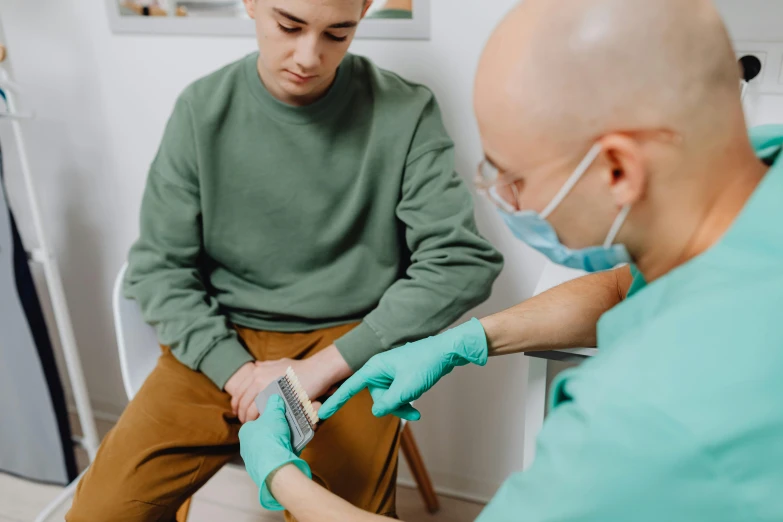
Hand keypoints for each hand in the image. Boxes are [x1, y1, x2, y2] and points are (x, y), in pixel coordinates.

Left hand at [227, 345, 350, 422]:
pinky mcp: (272, 397)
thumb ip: (266, 365)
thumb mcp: (280, 363)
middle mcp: (257, 378)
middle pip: (241, 400)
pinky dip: (257, 419)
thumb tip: (256, 366)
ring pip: (248, 408)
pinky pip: (258, 412)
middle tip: (243, 421)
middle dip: (240, 413)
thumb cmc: (301, 369)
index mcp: (257, 371)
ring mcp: (264, 387)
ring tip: (251, 425)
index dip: (236, 402)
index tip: (237, 410)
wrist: (316, 371)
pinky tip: (260, 424)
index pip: (239, 390)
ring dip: (247, 418)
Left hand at [239, 395, 311, 510]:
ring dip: (278, 445)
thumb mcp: (274, 414)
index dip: (267, 419)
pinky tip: (289, 453)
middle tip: (286, 429)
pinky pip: (273, 460)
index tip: (277, 418)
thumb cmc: (270, 437)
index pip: (255, 422)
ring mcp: (253, 460)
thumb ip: (274, 405)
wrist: (274, 465)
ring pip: (268, 449)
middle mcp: (245, 447)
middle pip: (262, 436)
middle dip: (275, 433)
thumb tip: (274, 398)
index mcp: (245, 431)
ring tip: (290, 441)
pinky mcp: (262, 471)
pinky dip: (280, 456)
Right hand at [319, 318, 488, 420]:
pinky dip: (406, 403)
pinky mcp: (400, 377)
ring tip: (417, 411)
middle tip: (411, 409)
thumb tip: (377, 411)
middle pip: (375, 398)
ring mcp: (390, 374)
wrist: (447, 351)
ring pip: (388, 400)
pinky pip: (397, 396)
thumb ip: (389, 402)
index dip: (336, 401)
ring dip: (402, 406)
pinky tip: (417, 407)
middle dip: (391, 407)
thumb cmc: (425, 363)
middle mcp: (379, 370)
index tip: (322, 413)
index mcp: (374, 367)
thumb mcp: (406, 387)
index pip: (350, 387)